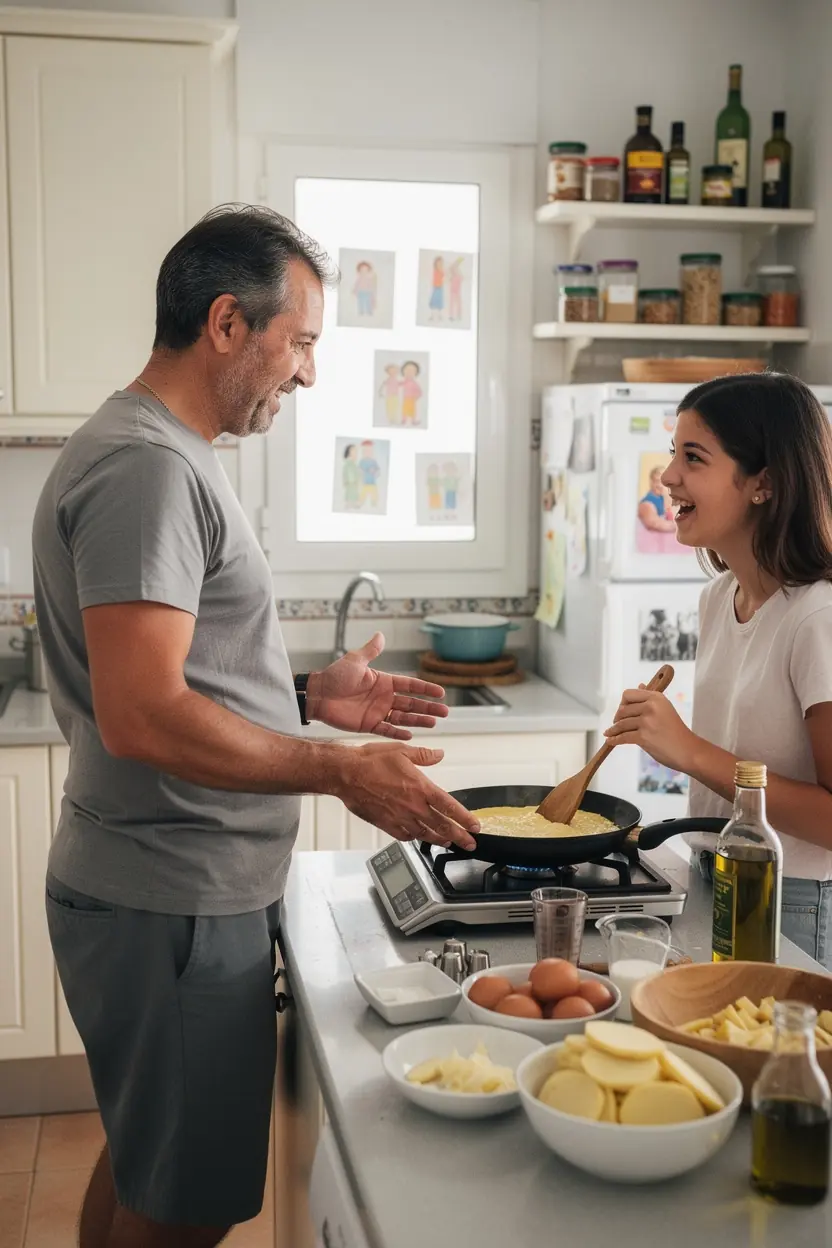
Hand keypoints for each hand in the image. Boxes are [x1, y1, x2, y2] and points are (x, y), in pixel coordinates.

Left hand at [305, 633, 448, 739]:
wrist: (317, 694)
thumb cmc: (335, 676)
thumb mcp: (355, 661)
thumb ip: (370, 651)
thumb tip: (381, 634)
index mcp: (383, 681)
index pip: (410, 686)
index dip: (426, 689)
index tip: (441, 693)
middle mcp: (384, 697)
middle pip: (411, 703)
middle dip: (428, 708)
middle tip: (445, 712)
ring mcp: (377, 712)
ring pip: (403, 718)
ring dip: (418, 720)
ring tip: (434, 723)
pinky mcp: (368, 725)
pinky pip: (387, 730)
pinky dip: (398, 733)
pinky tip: (411, 735)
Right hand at [336, 741, 478, 850]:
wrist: (346, 774)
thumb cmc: (370, 761)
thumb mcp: (402, 751)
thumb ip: (424, 755)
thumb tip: (439, 754)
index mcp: (420, 787)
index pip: (449, 807)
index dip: (465, 818)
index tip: (474, 826)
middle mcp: (413, 805)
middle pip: (442, 826)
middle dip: (459, 836)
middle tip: (469, 844)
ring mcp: (399, 817)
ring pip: (425, 834)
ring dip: (439, 839)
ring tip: (449, 843)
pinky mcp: (385, 824)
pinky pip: (405, 836)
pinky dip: (415, 838)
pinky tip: (419, 837)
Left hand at [603, 686, 696, 772]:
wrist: (688, 750)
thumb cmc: (676, 731)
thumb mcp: (665, 709)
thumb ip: (650, 699)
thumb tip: (639, 685)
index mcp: (656, 697)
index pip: (628, 694)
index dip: (622, 703)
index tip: (622, 711)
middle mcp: (651, 706)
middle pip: (622, 709)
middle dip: (617, 718)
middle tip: (617, 724)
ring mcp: (647, 721)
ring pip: (621, 724)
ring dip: (613, 730)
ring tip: (610, 733)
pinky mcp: (644, 736)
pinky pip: (622, 737)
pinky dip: (614, 740)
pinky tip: (610, 741)